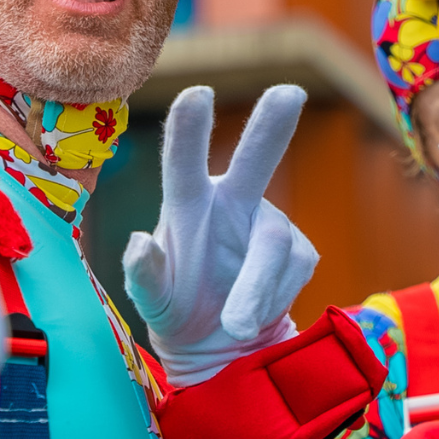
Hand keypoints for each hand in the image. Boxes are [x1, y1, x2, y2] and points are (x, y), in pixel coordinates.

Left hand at [123, 85, 319, 385]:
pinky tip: (255, 313)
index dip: (189, 130)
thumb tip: (139, 242)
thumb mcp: (152, 300)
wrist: (221, 345)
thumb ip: (143, 274)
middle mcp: (232, 199)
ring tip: (235, 325)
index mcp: (187, 203)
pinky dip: (271, 300)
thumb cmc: (178, 306)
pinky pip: (292, 272)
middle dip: (272, 125)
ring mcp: (270, 222)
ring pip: (273, 245)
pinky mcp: (299, 250)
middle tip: (289, 93)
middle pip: (255, 159)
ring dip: (256, 289)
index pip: (183, 163)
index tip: (196, 94)